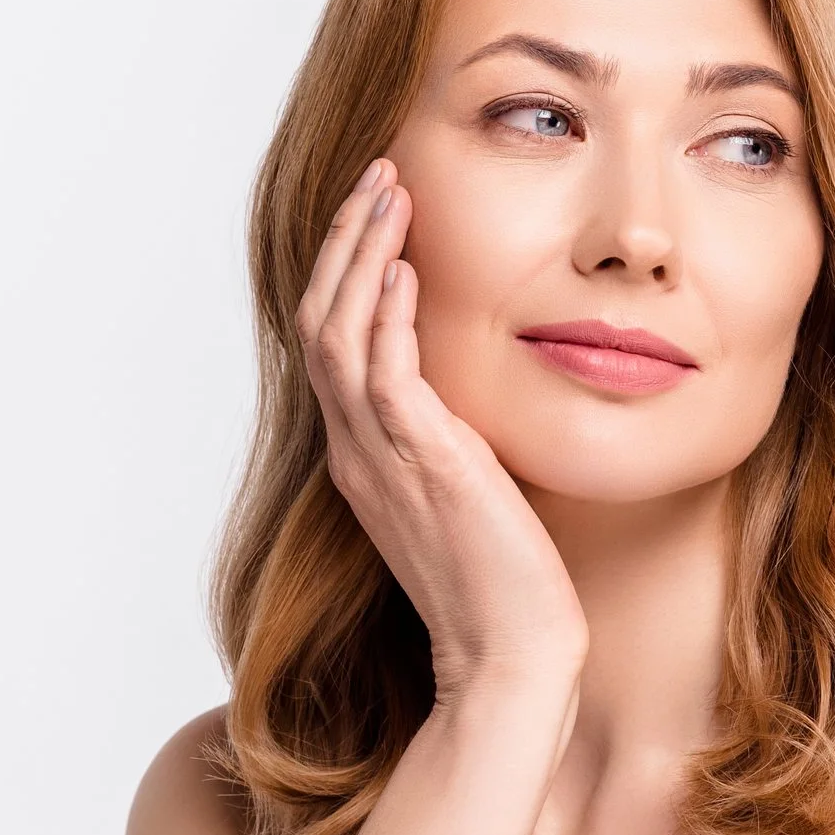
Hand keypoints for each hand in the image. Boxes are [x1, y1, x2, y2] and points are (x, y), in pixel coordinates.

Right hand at [298, 158, 587, 703]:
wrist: (512, 656)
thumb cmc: (509, 588)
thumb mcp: (476, 496)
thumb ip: (461, 444)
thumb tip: (481, 403)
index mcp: (366, 459)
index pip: (335, 342)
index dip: (349, 272)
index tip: (381, 215)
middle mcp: (358, 453)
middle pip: (322, 321)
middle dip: (347, 242)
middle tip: (378, 178)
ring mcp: (381, 459)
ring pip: (341, 333)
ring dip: (363, 256)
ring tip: (390, 193)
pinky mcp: (421, 466)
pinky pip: (383, 375)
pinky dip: (389, 316)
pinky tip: (407, 269)